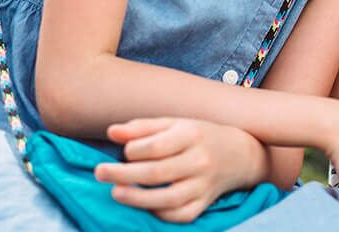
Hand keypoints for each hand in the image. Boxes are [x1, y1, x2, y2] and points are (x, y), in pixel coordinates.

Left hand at [94, 117, 265, 223]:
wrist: (239, 154)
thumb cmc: (198, 135)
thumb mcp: (175, 123)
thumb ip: (142, 128)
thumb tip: (112, 132)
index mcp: (192, 134)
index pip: (156, 146)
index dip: (132, 150)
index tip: (123, 152)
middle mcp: (200, 161)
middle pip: (157, 173)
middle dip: (123, 174)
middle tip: (100, 173)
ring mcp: (204, 185)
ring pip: (168, 199)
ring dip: (137, 198)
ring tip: (116, 193)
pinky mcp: (204, 204)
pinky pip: (180, 215)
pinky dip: (160, 213)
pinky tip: (145, 206)